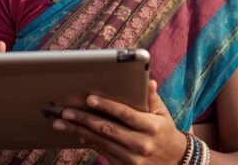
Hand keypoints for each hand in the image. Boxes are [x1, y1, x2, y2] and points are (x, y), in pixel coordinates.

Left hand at [52, 80, 186, 164]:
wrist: (175, 160)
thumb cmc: (164, 131)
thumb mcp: (162, 113)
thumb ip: (151, 97)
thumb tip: (147, 80)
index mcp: (151, 127)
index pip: (125, 114)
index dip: (107, 106)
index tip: (89, 99)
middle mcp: (142, 143)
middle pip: (108, 129)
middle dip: (84, 119)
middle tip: (66, 112)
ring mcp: (133, 158)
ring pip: (101, 142)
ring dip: (79, 131)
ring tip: (62, 123)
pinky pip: (103, 152)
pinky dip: (89, 142)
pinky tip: (77, 133)